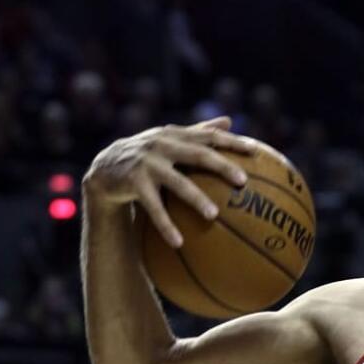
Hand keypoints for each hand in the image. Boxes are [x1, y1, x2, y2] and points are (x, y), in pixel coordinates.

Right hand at [82, 117, 255, 247]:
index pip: (209, 136)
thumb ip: (200, 131)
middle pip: (198, 154)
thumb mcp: (172, 139)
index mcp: (176, 135)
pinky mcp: (134, 182)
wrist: (107, 167)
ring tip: (213, 215)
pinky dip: (166, 225)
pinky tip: (179, 242)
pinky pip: (154, 207)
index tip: (256, 151)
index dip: (232, 142)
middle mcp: (163, 145)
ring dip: (196, 199)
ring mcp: (148, 163)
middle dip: (221, 166)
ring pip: (177, 182)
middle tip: (242, 181)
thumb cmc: (151, 154)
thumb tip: (230, 121)